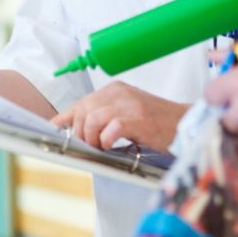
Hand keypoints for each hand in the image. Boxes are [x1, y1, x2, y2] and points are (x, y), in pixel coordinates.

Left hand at [50, 82, 187, 152]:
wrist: (183, 124)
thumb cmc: (155, 122)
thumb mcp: (124, 114)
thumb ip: (100, 116)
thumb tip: (71, 125)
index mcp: (114, 89)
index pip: (81, 102)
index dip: (66, 118)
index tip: (54, 128)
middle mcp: (119, 92)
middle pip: (82, 110)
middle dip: (81, 133)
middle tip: (91, 145)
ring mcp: (128, 104)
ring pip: (92, 119)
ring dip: (93, 138)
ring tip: (103, 147)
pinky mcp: (137, 118)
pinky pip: (110, 129)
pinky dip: (107, 141)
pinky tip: (113, 145)